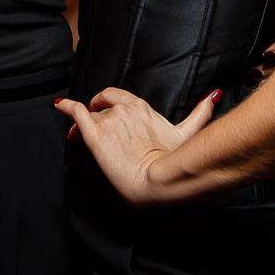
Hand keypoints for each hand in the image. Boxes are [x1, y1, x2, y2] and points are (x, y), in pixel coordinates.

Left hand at [55, 86, 220, 207]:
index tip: (101, 110)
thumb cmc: (172, 159)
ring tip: (76, 136)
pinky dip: (67, 108)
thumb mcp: (186, 132)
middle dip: (95, 118)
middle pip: (102, 108)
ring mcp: (109, 122)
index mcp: (141, 107)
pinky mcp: (95, 137)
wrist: (159, 179)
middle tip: (90, 130)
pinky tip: (60, 107)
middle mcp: (124, 111)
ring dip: (82, 125)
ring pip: (90, 116)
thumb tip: (214, 94)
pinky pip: (76, 114)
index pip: (117, 96)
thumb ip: (200, 112)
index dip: (106, 102)